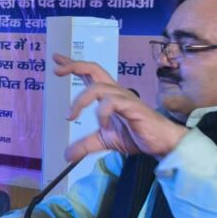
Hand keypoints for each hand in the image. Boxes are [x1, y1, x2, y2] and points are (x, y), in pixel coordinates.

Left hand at [53, 54, 186, 161]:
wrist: (160, 143)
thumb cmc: (135, 135)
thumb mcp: (104, 140)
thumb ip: (85, 145)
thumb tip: (67, 156)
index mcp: (108, 95)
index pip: (89, 74)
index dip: (73, 65)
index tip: (56, 61)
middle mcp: (115, 91)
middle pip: (93, 69)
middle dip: (74, 66)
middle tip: (57, 70)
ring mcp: (124, 97)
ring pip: (98, 87)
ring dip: (80, 101)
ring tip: (70, 116)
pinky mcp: (132, 107)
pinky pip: (112, 103)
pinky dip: (101, 113)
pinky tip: (102, 125)